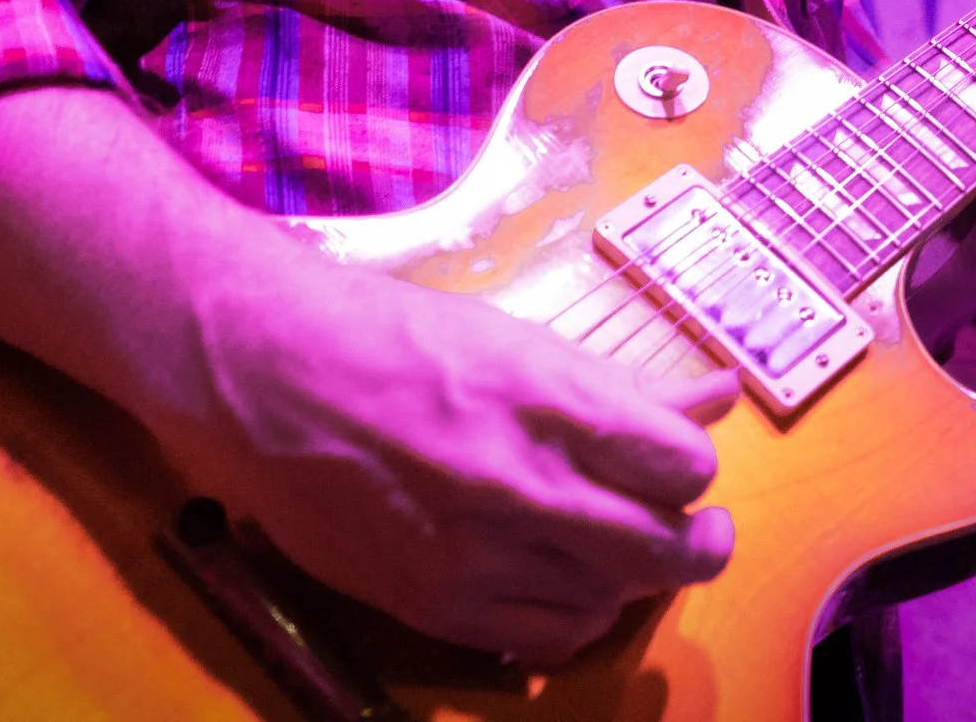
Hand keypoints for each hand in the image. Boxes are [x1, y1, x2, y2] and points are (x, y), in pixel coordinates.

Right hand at [169, 263, 740, 662]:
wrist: (264, 375)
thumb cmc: (388, 335)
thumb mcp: (517, 338)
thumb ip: (618, 383)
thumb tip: (712, 396)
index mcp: (544, 398)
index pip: (680, 465)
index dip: (695, 468)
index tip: (684, 464)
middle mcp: (518, 482)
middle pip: (664, 549)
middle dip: (698, 540)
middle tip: (697, 526)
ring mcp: (475, 553)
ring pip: (612, 599)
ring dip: (633, 577)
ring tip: (621, 543)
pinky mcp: (434, 605)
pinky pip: (548, 639)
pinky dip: (577, 616)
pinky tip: (569, 581)